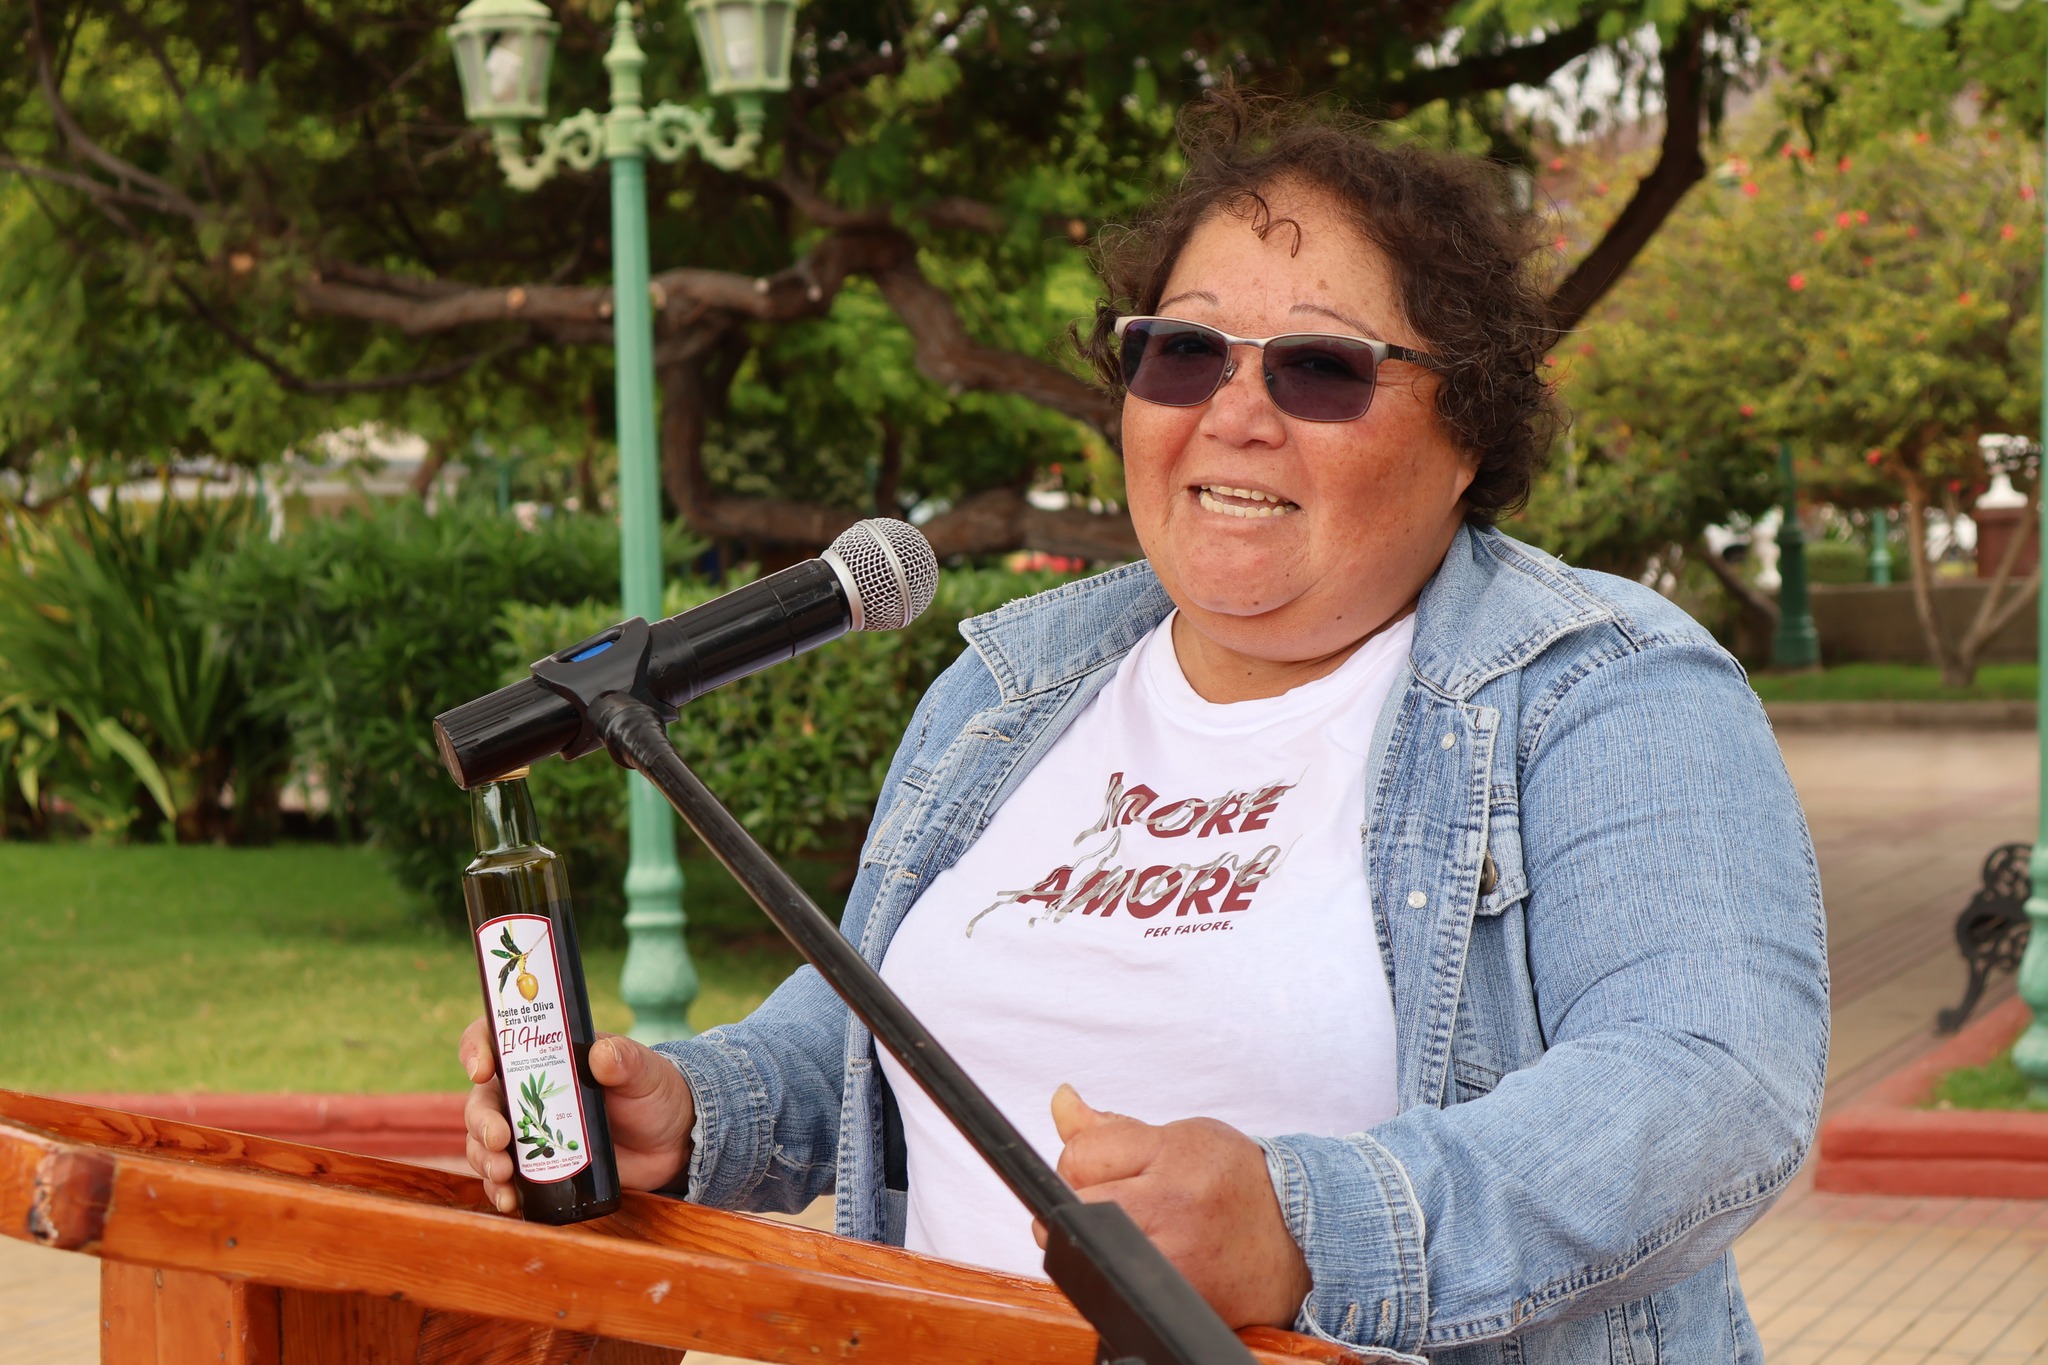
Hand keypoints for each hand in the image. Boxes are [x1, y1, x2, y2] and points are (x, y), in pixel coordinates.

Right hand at [460, 1019, 695, 1213]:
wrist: (672, 1141)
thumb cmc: (654, 1093)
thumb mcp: (644, 1072)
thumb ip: (626, 1060)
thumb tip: (602, 1056)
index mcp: (548, 1055)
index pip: (499, 1040)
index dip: (478, 1049)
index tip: (481, 1071)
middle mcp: (528, 1092)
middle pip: (483, 1101)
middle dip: (481, 1122)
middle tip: (499, 1140)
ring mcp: (531, 1131)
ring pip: (484, 1142)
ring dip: (484, 1160)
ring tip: (503, 1176)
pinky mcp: (539, 1166)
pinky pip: (504, 1178)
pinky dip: (498, 1190)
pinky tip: (509, 1201)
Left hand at [1034, 1084, 1311, 1329]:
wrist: (1296, 1239)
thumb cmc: (1235, 1182)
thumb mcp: (1181, 1138)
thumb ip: (1113, 1128)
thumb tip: (1060, 1100)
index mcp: (1174, 1156)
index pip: (1081, 1155)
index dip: (1082, 1160)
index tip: (1102, 1168)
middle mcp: (1173, 1208)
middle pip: (1075, 1204)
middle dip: (1079, 1202)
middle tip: (1112, 1201)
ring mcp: (1174, 1261)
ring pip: (1088, 1251)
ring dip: (1095, 1243)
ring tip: (1129, 1233)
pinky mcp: (1177, 1301)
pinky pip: (1115, 1288)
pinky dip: (1119, 1275)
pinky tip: (1147, 1261)